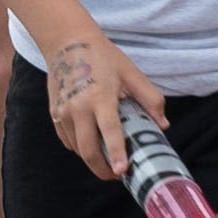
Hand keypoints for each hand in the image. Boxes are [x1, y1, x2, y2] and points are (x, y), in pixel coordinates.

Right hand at [42, 26, 164, 179]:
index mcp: (100, 96)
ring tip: (108, 159)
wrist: (67, 42)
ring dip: (93, 159)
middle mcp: (78, 107)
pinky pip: (68, 141)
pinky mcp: (54, 114)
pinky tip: (93, 143)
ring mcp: (63, 112)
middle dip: (102, 169)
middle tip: (117, 175)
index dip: (116, 153)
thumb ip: (151, 99)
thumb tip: (163, 126)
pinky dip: (80, 147)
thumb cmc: (103, 57)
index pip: (110, 131)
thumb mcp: (131, 73)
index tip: (122, 171)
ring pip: (77, 148)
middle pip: (88, 150)